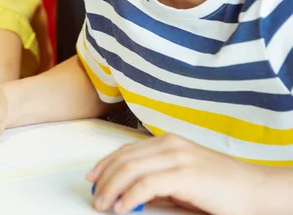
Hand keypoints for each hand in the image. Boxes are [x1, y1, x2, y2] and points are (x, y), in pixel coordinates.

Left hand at [86, 133, 264, 214]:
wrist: (257, 189)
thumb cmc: (223, 187)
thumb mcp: (184, 179)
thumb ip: (159, 181)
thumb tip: (132, 192)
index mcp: (168, 142)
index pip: (127, 150)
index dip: (105, 164)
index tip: (92, 177)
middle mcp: (169, 145)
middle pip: (124, 158)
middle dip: (104, 178)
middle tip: (94, 196)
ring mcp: (177, 157)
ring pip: (130, 169)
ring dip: (111, 188)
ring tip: (103, 204)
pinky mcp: (184, 174)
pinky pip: (146, 185)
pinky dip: (129, 196)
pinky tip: (122, 206)